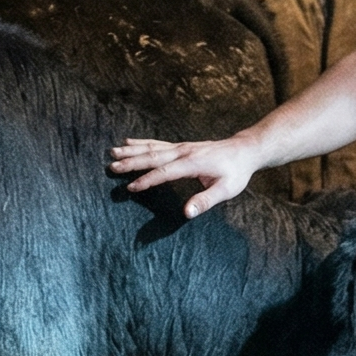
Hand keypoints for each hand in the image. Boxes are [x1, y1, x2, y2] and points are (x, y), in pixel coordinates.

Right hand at [108, 134, 260, 216]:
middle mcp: (184, 152)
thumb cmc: (236, 172)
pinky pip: (157, 144)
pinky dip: (141, 143)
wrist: (244, 150)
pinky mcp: (181, 146)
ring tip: (113, 152)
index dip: (147, 180)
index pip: (165, 172)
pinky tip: (129, 142)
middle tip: (111, 166)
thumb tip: (187, 213)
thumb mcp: (226, 189)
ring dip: (132, 150)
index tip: (130, 188)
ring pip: (152, 148)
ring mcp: (182, 147)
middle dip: (131, 162)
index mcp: (193, 163)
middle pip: (153, 156)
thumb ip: (206, 201)